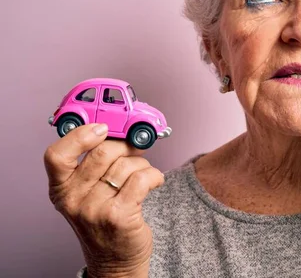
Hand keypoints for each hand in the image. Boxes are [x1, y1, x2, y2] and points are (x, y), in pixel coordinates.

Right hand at [43, 123, 163, 277]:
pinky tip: (154, 181)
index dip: (79, 136)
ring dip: (142, 164)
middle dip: (125, 146)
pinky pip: (142, 178)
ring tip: (142, 175)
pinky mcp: (119, 216)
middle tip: (135, 149)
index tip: (101, 129)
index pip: (56, 155)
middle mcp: (73, 200)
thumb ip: (92, 165)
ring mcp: (94, 209)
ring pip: (126, 164)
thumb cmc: (103, 221)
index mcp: (60, 189)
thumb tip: (118, 130)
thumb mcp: (85, 194)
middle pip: (102, 152)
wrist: (115, 261)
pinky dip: (154, 175)